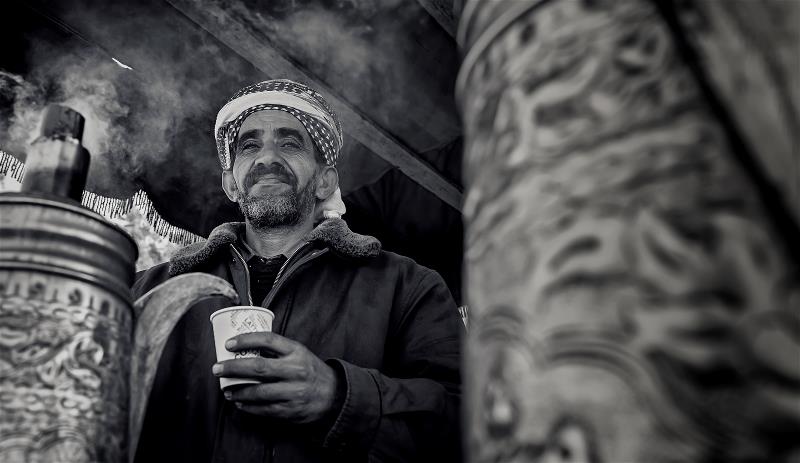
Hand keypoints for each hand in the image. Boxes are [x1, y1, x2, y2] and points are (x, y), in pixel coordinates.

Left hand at [212, 332, 338, 423]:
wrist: (334, 395)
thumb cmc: (311, 371)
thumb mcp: (299, 353)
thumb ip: (278, 350)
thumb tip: (246, 347)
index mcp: (297, 352)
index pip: (268, 340)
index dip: (246, 340)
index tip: (229, 343)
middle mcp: (295, 370)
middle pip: (258, 367)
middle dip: (233, 368)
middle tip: (217, 368)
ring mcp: (293, 392)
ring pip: (258, 392)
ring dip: (238, 391)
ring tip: (226, 389)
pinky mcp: (290, 410)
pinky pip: (264, 409)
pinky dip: (248, 406)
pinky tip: (240, 402)